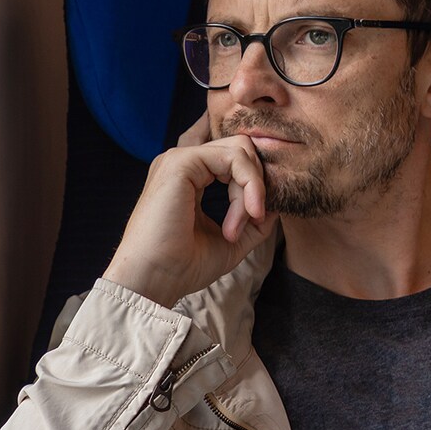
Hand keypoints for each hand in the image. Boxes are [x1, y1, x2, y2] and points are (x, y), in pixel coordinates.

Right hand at [103, 115, 276, 307]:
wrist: (153, 280)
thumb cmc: (183, 267)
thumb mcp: (232, 241)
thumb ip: (254, 219)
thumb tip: (277, 203)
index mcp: (188, 178)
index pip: (231, 157)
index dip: (253, 179)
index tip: (258, 215)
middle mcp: (182, 163)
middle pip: (241, 149)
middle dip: (257, 184)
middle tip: (253, 221)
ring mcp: (179, 159)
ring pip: (241, 150)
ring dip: (252, 189)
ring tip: (238, 227)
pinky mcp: (181, 162)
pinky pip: (234, 157)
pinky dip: (248, 187)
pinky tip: (243, 216)